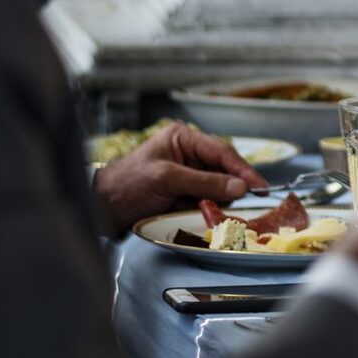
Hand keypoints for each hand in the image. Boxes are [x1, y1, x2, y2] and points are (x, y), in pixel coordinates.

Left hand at [93, 122, 270, 236]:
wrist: (98, 210)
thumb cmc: (126, 185)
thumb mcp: (167, 179)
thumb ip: (205, 182)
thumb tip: (240, 187)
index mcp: (182, 140)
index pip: (221, 152)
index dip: (242, 169)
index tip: (259, 186)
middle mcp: (186, 155)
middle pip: (222, 169)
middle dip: (236, 185)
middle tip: (256, 201)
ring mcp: (184, 177)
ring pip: (215, 187)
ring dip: (226, 201)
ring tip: (241, 212)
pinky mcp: (180, 196)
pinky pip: (204, 201)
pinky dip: (213, 210)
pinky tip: (221, 217)